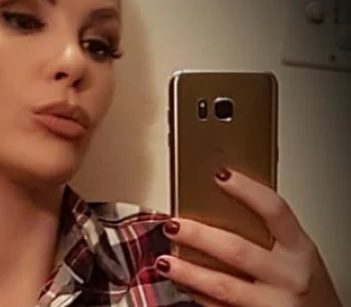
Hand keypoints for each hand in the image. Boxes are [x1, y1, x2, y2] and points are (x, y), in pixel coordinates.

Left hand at [155, 168, 343, 306]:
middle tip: (173, 224)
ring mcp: (272, 303)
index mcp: (299, 249)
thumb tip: (217, 199)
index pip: (275, 211)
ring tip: (164, 261)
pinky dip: (198, 297)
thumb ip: (266, 231)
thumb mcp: (295, 252)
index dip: (248, 190)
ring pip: (223, 286)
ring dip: (188, 273)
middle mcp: (288, 276)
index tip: (221, 175)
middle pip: (237, 250)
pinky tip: (182, 285)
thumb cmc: (305, 282)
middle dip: (199, 236)